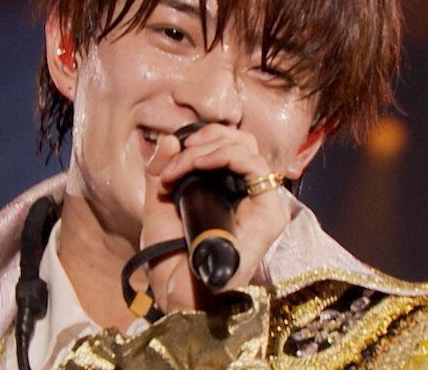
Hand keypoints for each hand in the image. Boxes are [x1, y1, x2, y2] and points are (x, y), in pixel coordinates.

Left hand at [142, 124, 290, 311]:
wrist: (174, 290)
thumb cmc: (169, 255)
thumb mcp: (158, 203)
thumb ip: (161, 170)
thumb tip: (173, 139)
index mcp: (230, 190)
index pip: (232, 144)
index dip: (204, 138)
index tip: (173, 152)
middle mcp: (250, 195)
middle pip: (243, 141)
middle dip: (205, 139)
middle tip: (176, 158)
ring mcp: (263, 205)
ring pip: (247, 150)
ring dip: (206, 150)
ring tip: (178, 168)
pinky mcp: (269, 215)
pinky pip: (254, 168)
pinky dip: (224, 156)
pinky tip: (199, 165)